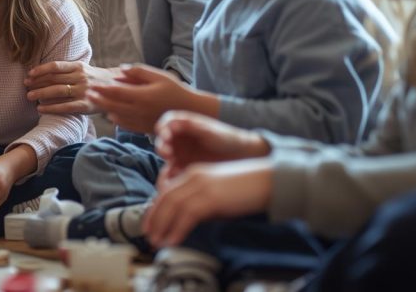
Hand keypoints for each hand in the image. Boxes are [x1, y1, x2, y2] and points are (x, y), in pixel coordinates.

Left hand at [25, 61, 118, 114]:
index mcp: (78, 67)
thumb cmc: (94, 79)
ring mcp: (84, 91)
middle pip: (54, 79)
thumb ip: (67, 70)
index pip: (56, 66)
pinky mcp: (86, 105)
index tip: (29, 74)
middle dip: (37, 82)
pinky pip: (66, 106)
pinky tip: (41, 109)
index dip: (41, 70)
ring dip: (41, 94)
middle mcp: (81, 77)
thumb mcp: (83, 69)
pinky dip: (52, 108)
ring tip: (29, 96)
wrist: (117, 88)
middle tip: (25, 86)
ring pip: (58, 91)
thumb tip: (42, 72)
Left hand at [84, 64, 193, 132]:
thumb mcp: (159, 76)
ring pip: (117, 116)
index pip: (115, 93)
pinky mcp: (144, 128)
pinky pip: (125, 125)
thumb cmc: (175, 90)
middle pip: (112, 105)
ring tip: (95, 102)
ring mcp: (141, 121)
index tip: (91, 85)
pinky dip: (116, 119)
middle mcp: (139, 110)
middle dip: (98, 99)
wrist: (190, 111)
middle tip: (87, 93)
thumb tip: (120, 70)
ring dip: (104, 108)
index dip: (101, 89)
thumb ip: (139, 72)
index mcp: (142, 96)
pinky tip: (111, 113)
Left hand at [142, 159, 273, 247]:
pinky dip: (178, 228)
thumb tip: (184, 223)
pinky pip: (188, 214)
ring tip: (157, 242)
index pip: (166, 192)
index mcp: (193, 173)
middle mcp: (193, 177)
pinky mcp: (211, 197)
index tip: (150, 225)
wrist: (267, 181)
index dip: (155, 210)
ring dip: (162, 226)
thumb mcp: (216, 195)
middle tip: (148, 236)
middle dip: (154, 219)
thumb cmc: (244, 190)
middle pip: (165, 199)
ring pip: (173, 206)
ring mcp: (202, 185)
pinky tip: (173, 240)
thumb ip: (200, 204)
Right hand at [155, 111, 270, 178]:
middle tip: (166, 153)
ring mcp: (180, 153)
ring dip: (166, 162)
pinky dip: (172, 173)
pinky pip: (173, 170)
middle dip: (162, 146)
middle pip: (163, 140)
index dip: (163, 128)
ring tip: (171, 166)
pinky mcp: (183, 167)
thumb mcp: (209, 130)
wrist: (240, 155)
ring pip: (166, 156)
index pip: (167, 123)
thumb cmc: (226, 137)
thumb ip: (190, 126)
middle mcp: (178, 138)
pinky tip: (178, 176)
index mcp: (183, 124)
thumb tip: (172, 124)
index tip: (164, 134)